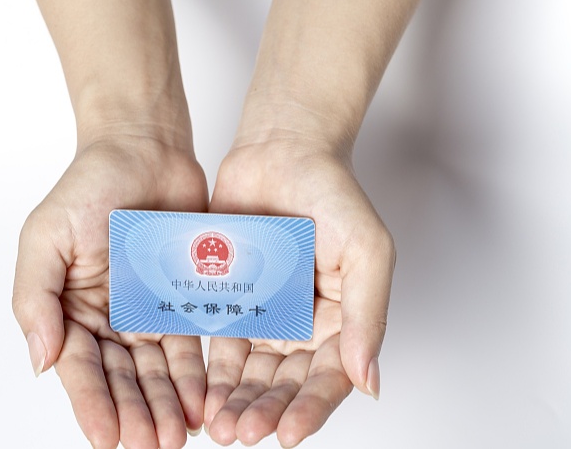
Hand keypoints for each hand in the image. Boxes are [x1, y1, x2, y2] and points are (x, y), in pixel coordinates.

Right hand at [13, 138, 208, 448]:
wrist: (143, 148)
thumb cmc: (89, 184)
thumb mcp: (46, 236)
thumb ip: (36, 298)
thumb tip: (40, 361)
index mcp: (69, 308)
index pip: (80, 368)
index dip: (93, 404)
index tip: (108, 439)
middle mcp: (108, 318)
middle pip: (122, 378)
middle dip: (137, 414)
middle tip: (153, 445)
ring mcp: (147, 311)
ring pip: (157, 370)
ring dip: (167, 404)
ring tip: (179, 435)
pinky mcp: (183, 299)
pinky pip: (190, 343)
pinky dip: (195, 374)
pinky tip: (203, 401)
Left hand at [204, 140, 395, 446]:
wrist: (282, 151)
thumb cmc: (333, 193)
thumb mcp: (367, 252)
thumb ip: (368, 316)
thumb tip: (370, 381)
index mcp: (343, 320)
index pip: (329, 378)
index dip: (310, 409)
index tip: (288, 432)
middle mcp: (305, 326)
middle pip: (285, 384)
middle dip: (265, 411)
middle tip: (243, 432)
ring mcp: (266, 315)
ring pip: (251, 373)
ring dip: (236, 401)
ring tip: (220, 426)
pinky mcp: (231, 300)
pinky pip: (220, 342)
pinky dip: (211, 370)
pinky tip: (200, 392)